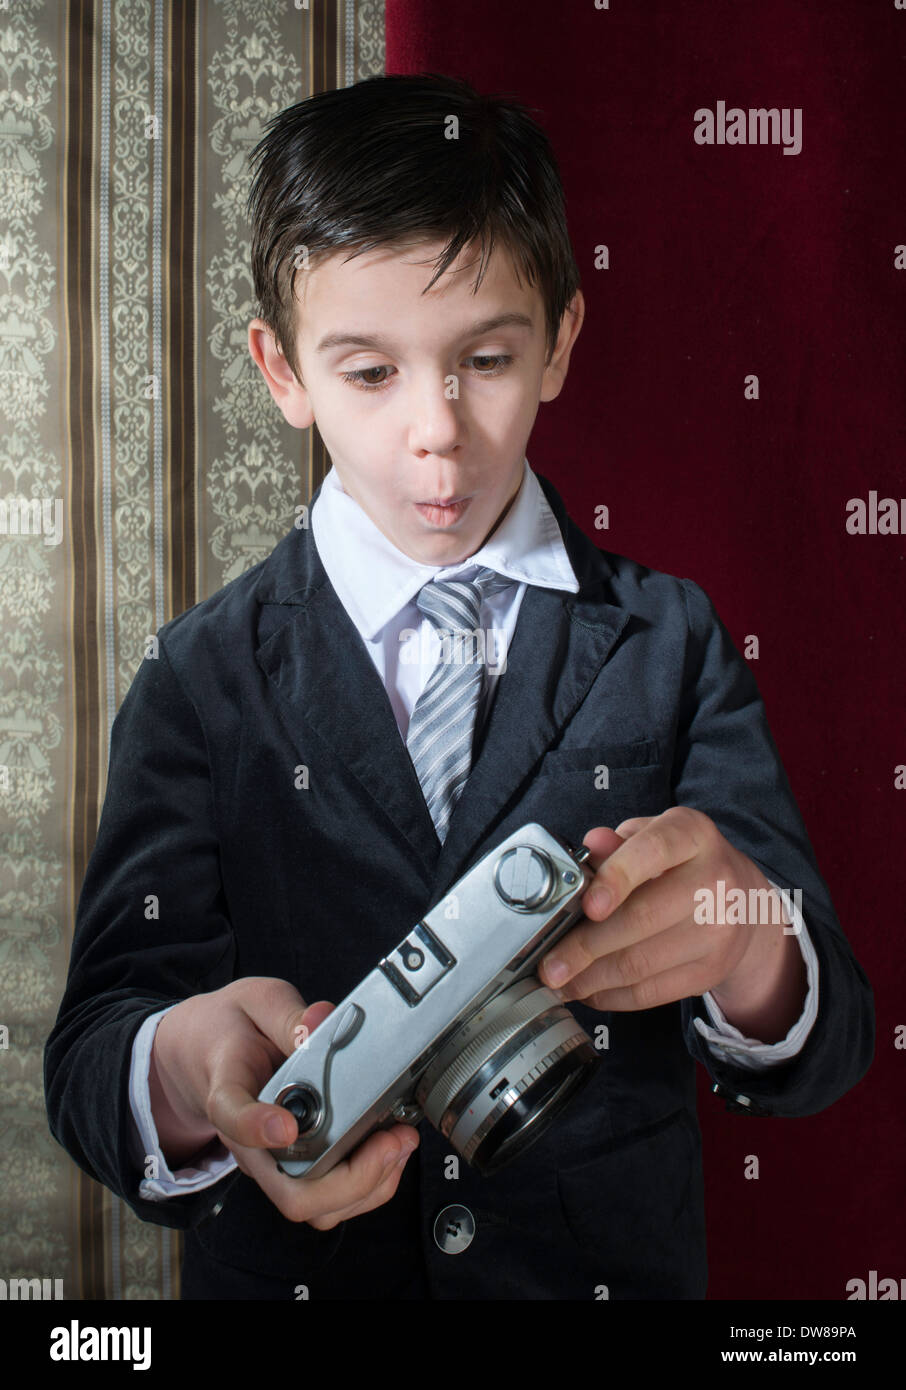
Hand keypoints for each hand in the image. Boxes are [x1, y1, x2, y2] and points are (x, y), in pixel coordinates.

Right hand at [149, 977, 418, 1226]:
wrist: (208, 1053)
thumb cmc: (233, 1030)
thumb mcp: (255, 1003)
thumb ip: (287, 1014)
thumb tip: (322, 1018)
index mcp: (228, 1092)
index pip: (233, 1117)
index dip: (257, 1127)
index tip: (285, 1125)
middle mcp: (251, 1142)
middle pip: (290, 1192)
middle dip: (351, 1178)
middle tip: (389, 1140)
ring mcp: (275, 1162)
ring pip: (317, 1207)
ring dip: (368, 1186)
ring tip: (399, 1142)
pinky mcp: (297, 1167)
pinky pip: (332, 1199)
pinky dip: (371, 1183)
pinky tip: (392, 1148)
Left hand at [539, 807, 806, 1041]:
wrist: (744, 901)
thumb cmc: (681, 863)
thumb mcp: (654, 838)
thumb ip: (618, 843)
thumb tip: (591, 845)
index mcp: (693, 835)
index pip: (653, 851)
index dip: (616, 878)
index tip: (587, 906)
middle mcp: (714, 880)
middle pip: (641, 918)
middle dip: (584, 947)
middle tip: (548, 965)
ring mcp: (718, 931)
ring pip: (641, 963)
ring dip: (591, 978)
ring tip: (560, 981)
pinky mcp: (712, 970)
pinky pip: (651, 992)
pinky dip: (612, 996)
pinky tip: (588, 991)